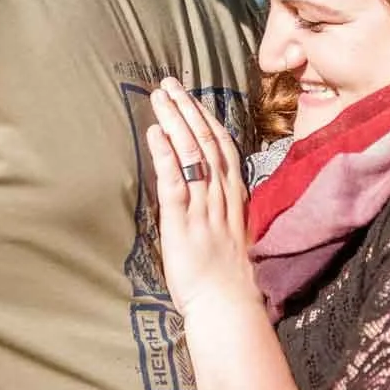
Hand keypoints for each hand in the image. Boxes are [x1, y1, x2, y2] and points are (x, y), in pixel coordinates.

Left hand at [147, 78, 259, 321]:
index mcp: (233, 197)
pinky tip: (155, 134)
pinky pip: (176, 182)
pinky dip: (165, 155)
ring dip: (174, 122)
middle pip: (206, 142)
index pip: (222, 146)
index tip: (190, 97)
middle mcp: (221, 196)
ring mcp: (204, 208)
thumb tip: (205, 189)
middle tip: (169, 84)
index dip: (205, 119)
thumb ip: (220, 208)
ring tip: (158, 98)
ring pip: (192, 154)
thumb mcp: (229, 233)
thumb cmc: (225, 278)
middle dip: (187, 110)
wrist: (228, 306)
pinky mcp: (184, 223)